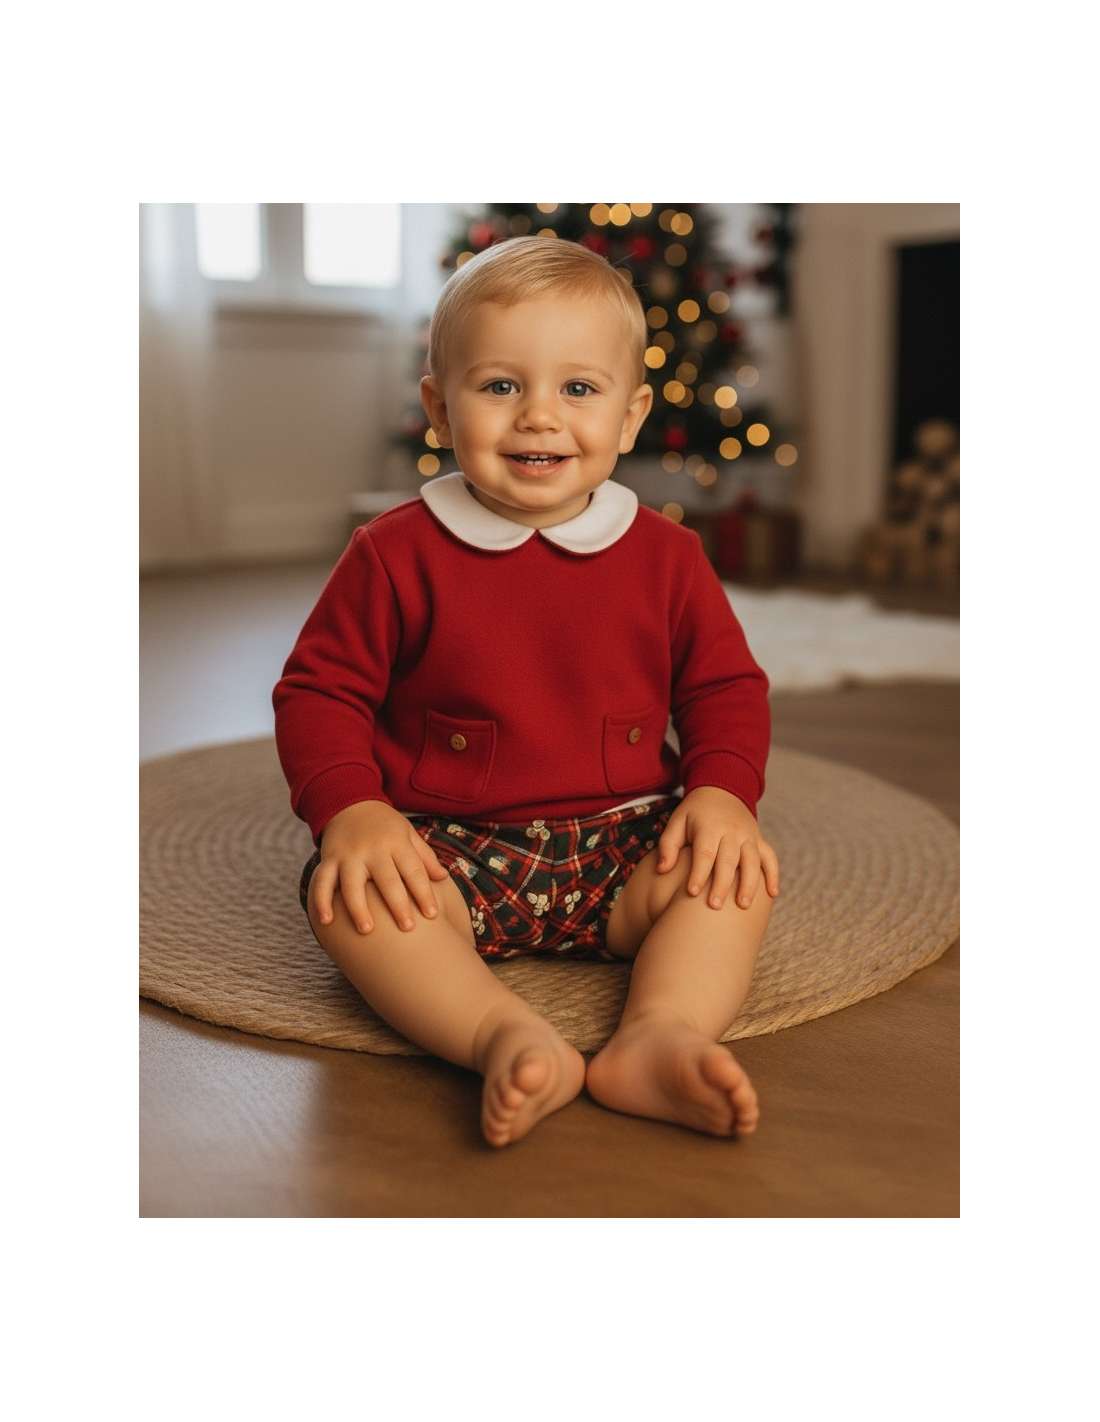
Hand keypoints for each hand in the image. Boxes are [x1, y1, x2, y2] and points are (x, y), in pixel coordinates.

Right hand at [312, 800, 451, 934]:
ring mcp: (348, 855)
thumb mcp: (408, 834)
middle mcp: (372, 849)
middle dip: (397, 905)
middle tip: (407, 928)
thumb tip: (443, 878)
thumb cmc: (385, 825)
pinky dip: (321, 901)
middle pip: (387, 880)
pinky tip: (325, 921)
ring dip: (358, 908)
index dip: (423, 893)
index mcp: (396, 842)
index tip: (432, 914)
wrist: (349, 802)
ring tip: (367, 930)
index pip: (413, 870)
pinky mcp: (328, 859)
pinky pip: (322, 881)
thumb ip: (424, 857)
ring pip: (352, 884)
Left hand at [655, 786, 779, 910]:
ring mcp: (749, 835)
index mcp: (709, 826)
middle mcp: (732, 831)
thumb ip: (668, 845)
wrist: (721, 789)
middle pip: (729, 859)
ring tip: (743, 905)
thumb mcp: (677, 821)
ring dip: (750, 883)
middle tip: (715, 906)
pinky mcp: (759, 839)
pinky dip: (773, 874)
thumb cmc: (694, 813)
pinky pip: (770, 857)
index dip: (698, 872)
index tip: (692, 892)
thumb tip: (661, 870)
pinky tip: (772, 894)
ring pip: (753, 860)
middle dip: (723, 883)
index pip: (705, 852)